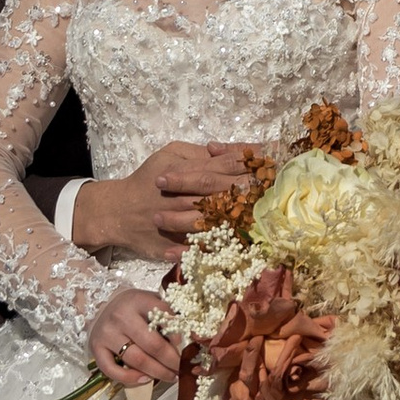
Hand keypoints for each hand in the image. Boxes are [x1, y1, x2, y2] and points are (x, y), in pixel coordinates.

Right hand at [73, 144, 258, 262]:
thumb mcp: (169, 154)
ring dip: (242, 216)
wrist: (117, 211)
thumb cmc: (147, 180)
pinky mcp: (175, 246)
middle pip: (227, 190)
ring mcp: (180, 222)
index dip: (253, 160)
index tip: (276, 159)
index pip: (227, 163)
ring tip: (267, 214)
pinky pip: (198, 248)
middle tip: (281, 186)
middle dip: (255, 187)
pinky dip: (216, 246)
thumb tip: (227, 150)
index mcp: (186, 170)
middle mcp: (185, 196)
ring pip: (216, 219)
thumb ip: (198, 153)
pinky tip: (237, 245)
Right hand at [89, 286, 185, 388]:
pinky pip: (112, 370)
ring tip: (171, 377)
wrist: (100, 304)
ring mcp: (107, 333)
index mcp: (139, 301)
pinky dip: (130, 379)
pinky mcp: (96, 348)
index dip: (179, 335)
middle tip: (184, 369)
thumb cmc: (133, 307)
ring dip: (158, 372)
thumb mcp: (151, 301)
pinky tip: (145, 379)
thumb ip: (167, 315)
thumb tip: (190, 336)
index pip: (164, 318)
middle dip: (172, 361)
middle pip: (153, 345)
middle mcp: (121, 316)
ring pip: (136, 360)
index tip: (189, 347)